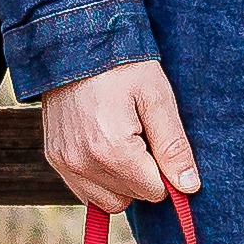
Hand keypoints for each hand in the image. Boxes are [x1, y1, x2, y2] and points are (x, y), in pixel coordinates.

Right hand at [37, 59, 197, 211]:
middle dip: (143, 174)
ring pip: (108, 200)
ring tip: (122, 140)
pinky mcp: (54, 157)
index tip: (158, 139)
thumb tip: (189, 187)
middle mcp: (83, 163)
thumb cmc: (122, 66)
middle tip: (140, 133)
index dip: (164, 169)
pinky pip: (85, 190)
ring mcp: (64, 162)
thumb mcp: (157, 98)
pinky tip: (104, 146)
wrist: (74, 42)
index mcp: (113, 150)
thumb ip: (173, 146)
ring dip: (121, 181)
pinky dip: (100, 178)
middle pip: (131, 197)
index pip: (154, 191)